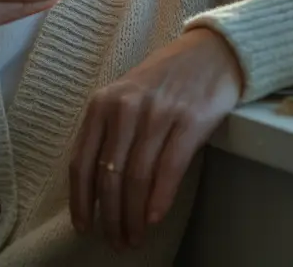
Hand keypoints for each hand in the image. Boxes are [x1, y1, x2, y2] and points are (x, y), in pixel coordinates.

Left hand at [69, 27, 243, 249]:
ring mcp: (158, 113)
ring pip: (137, 177)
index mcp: (102, 104)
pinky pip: (169, 168)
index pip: (82, 162)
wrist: (211, 51)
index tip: (84, 227)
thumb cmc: (166, 78)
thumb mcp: (126, 97)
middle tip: (116, 241)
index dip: (81, 201)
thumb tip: (98, 188)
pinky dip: (160, 198)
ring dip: (134, 216)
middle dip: (111, 217)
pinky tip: (155, 218)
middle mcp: (125, 108)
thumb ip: (109, 132)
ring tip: (135, 236)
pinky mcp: (190, 120)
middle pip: (109, 176)